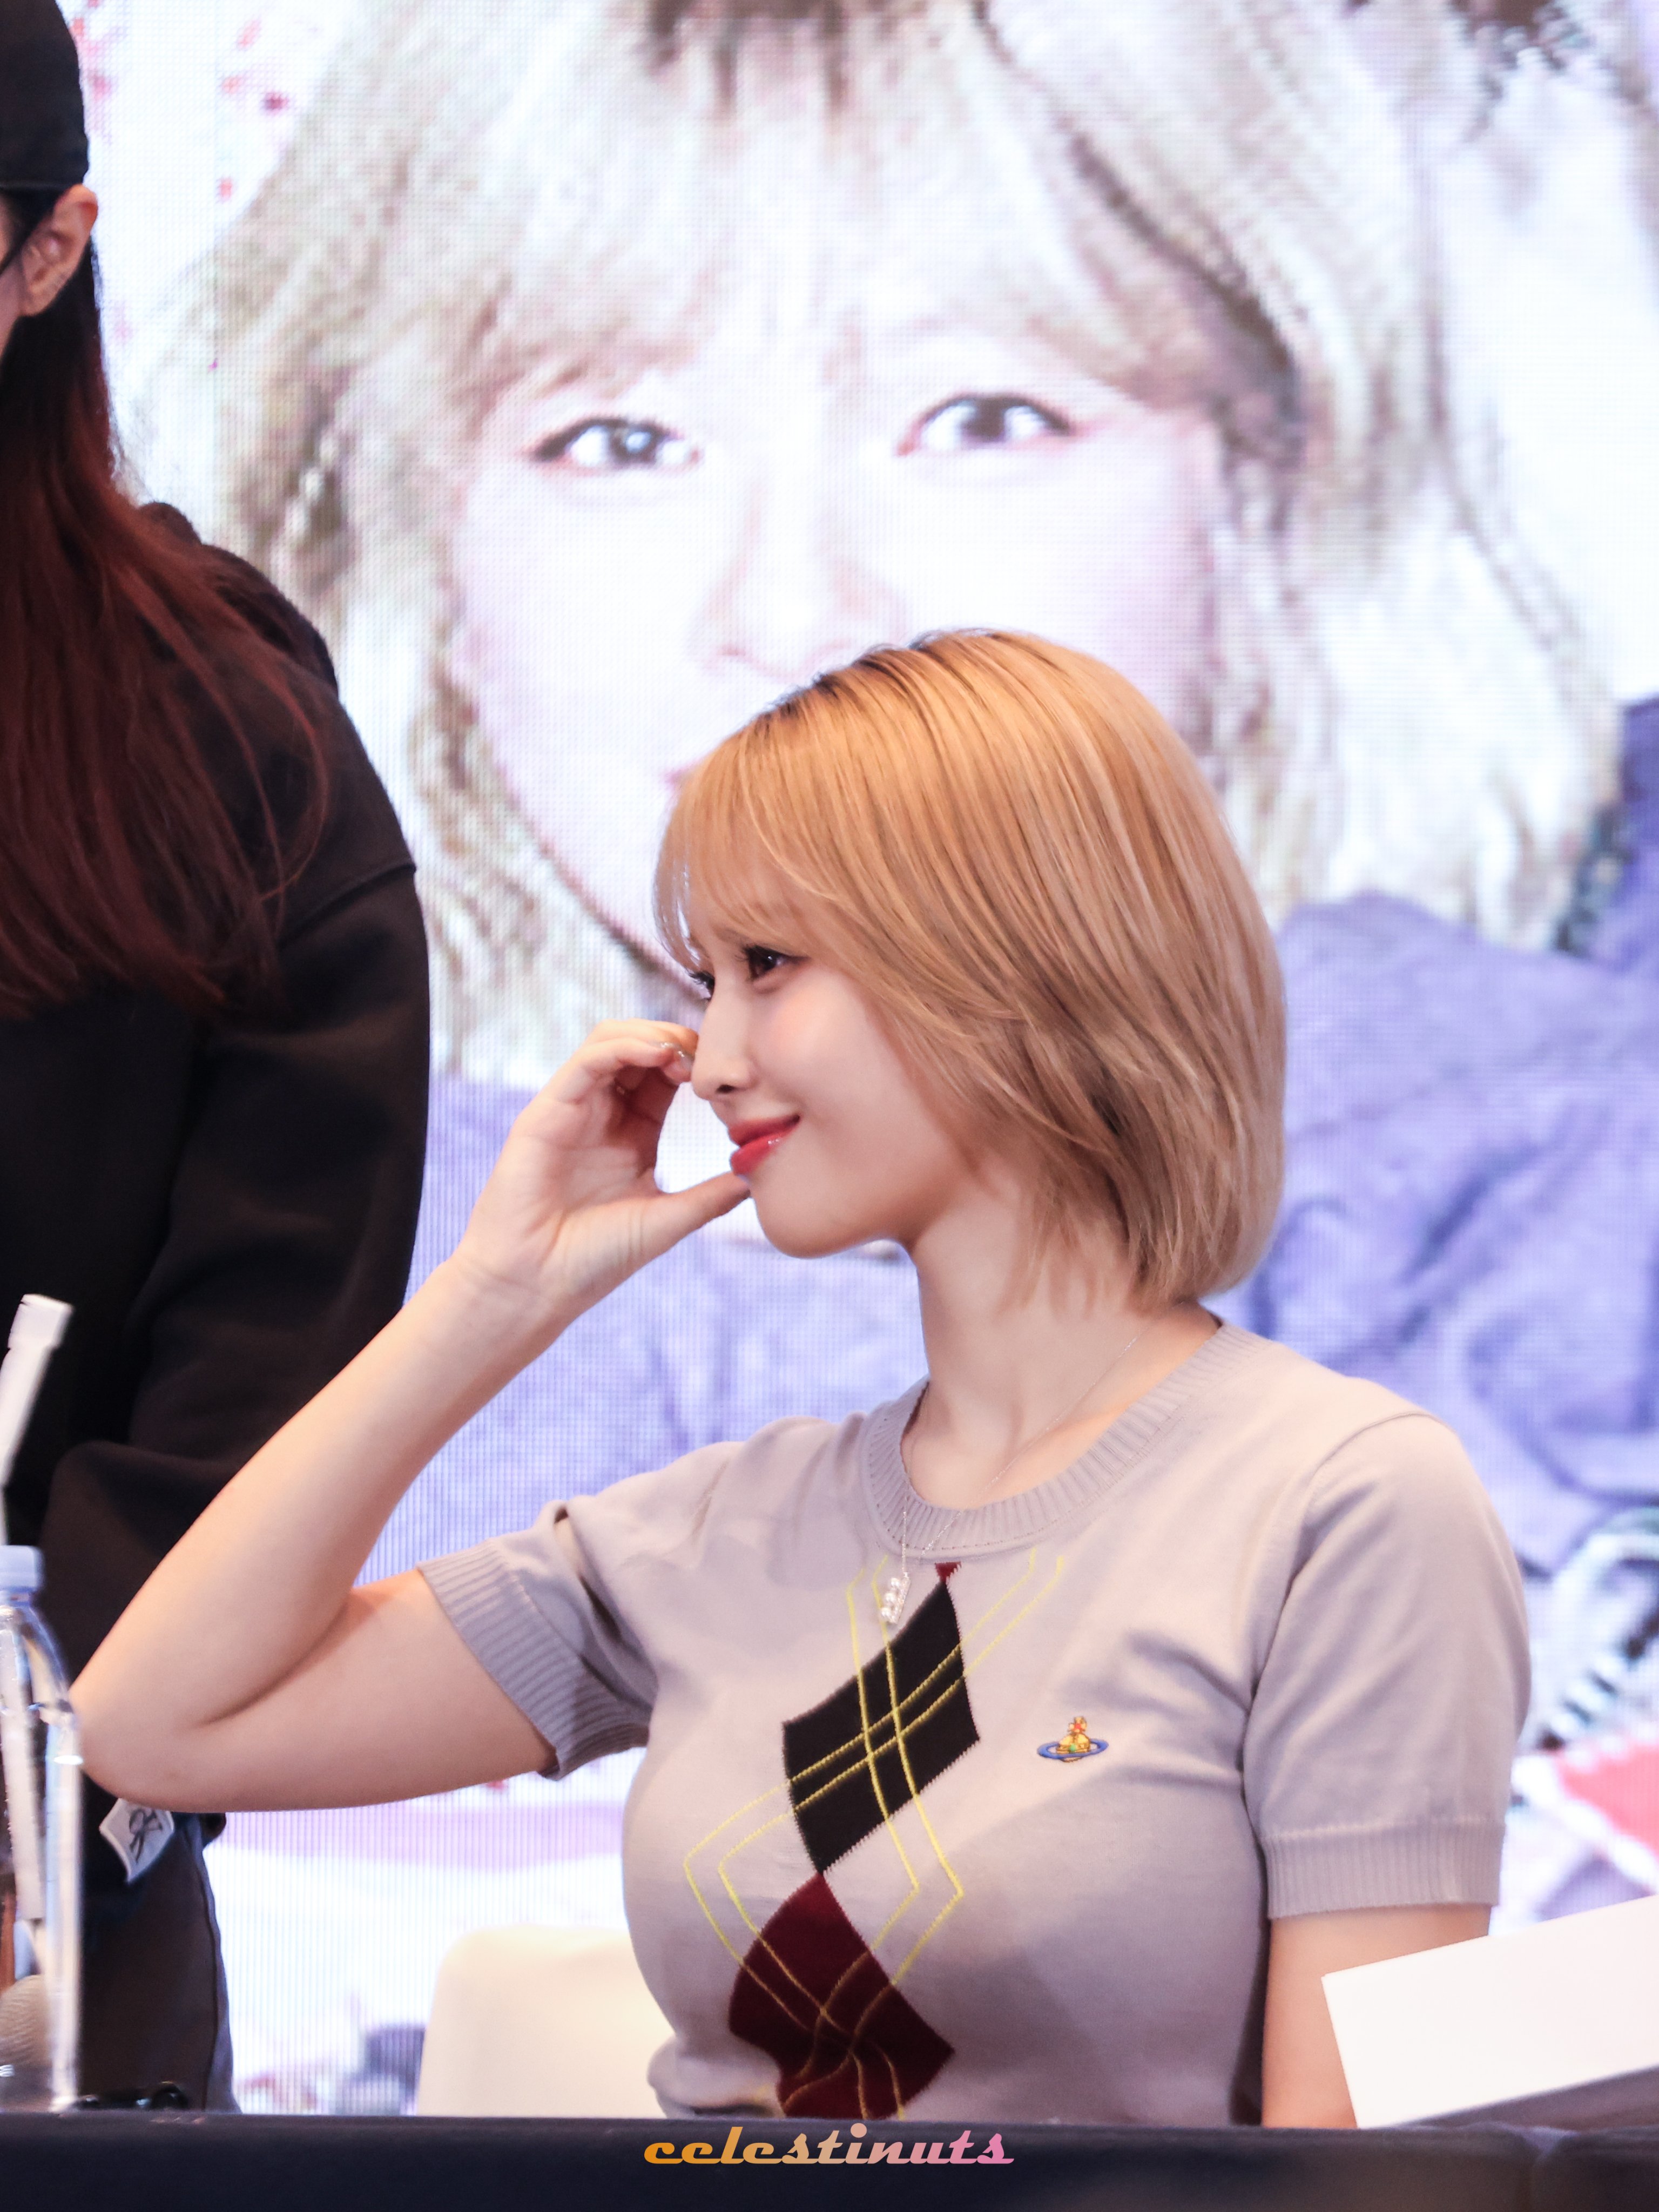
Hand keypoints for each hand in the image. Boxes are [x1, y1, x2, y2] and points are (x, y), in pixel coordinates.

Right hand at [448, 1021, 744, 1332]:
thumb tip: (757, 1179)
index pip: (665, 1074)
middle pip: (639, 1046)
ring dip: (652, 1034)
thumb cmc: (593, 1259)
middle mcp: (602, 1114)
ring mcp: (572, 1109)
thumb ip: (710, 1197)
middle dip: (679, 1038)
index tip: (732, 1072)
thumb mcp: (666, 1220)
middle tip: (712, 1055)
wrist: (535, 1286)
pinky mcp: (545, 1112)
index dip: (697, 1061)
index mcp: (633, 1133)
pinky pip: (585, 1062)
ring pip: (610, 1041)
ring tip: (685, 1053)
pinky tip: (658, 1054)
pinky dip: (622, 1047)